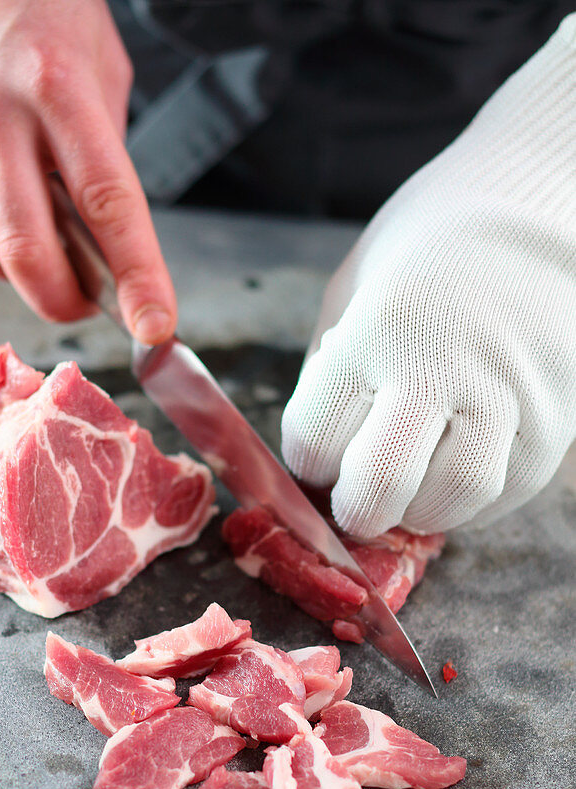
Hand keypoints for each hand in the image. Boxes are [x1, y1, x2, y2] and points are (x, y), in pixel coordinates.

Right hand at [0, 0, 176, 338]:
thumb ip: (105, 153)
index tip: (155, 327)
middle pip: (26, 249)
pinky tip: (3, 225)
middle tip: (87, 304)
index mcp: (58, 86)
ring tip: (48, 261)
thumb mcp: (102, 67)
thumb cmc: (41, 3)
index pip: (107, 204)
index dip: (136, 276)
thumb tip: (106, 237)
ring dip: (20, 277)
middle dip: (63, 301)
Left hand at [282, 15, 575, 537]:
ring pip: (448, 504)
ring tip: (412, 482)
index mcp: (376, 330)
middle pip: (378, 489)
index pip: (315, 443)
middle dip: (356, 510)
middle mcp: (441, 369)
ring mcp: (508, 399)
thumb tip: (320, 457)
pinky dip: (470, 500)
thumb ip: (329, 371)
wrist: (545, 205)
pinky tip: (456, 466)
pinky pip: (504, 495)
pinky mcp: (557, 421)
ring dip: (417, 511)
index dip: (310, 461)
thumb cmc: (435, 244)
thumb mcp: (355, 285)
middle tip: (359, 497)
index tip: (322, 450)